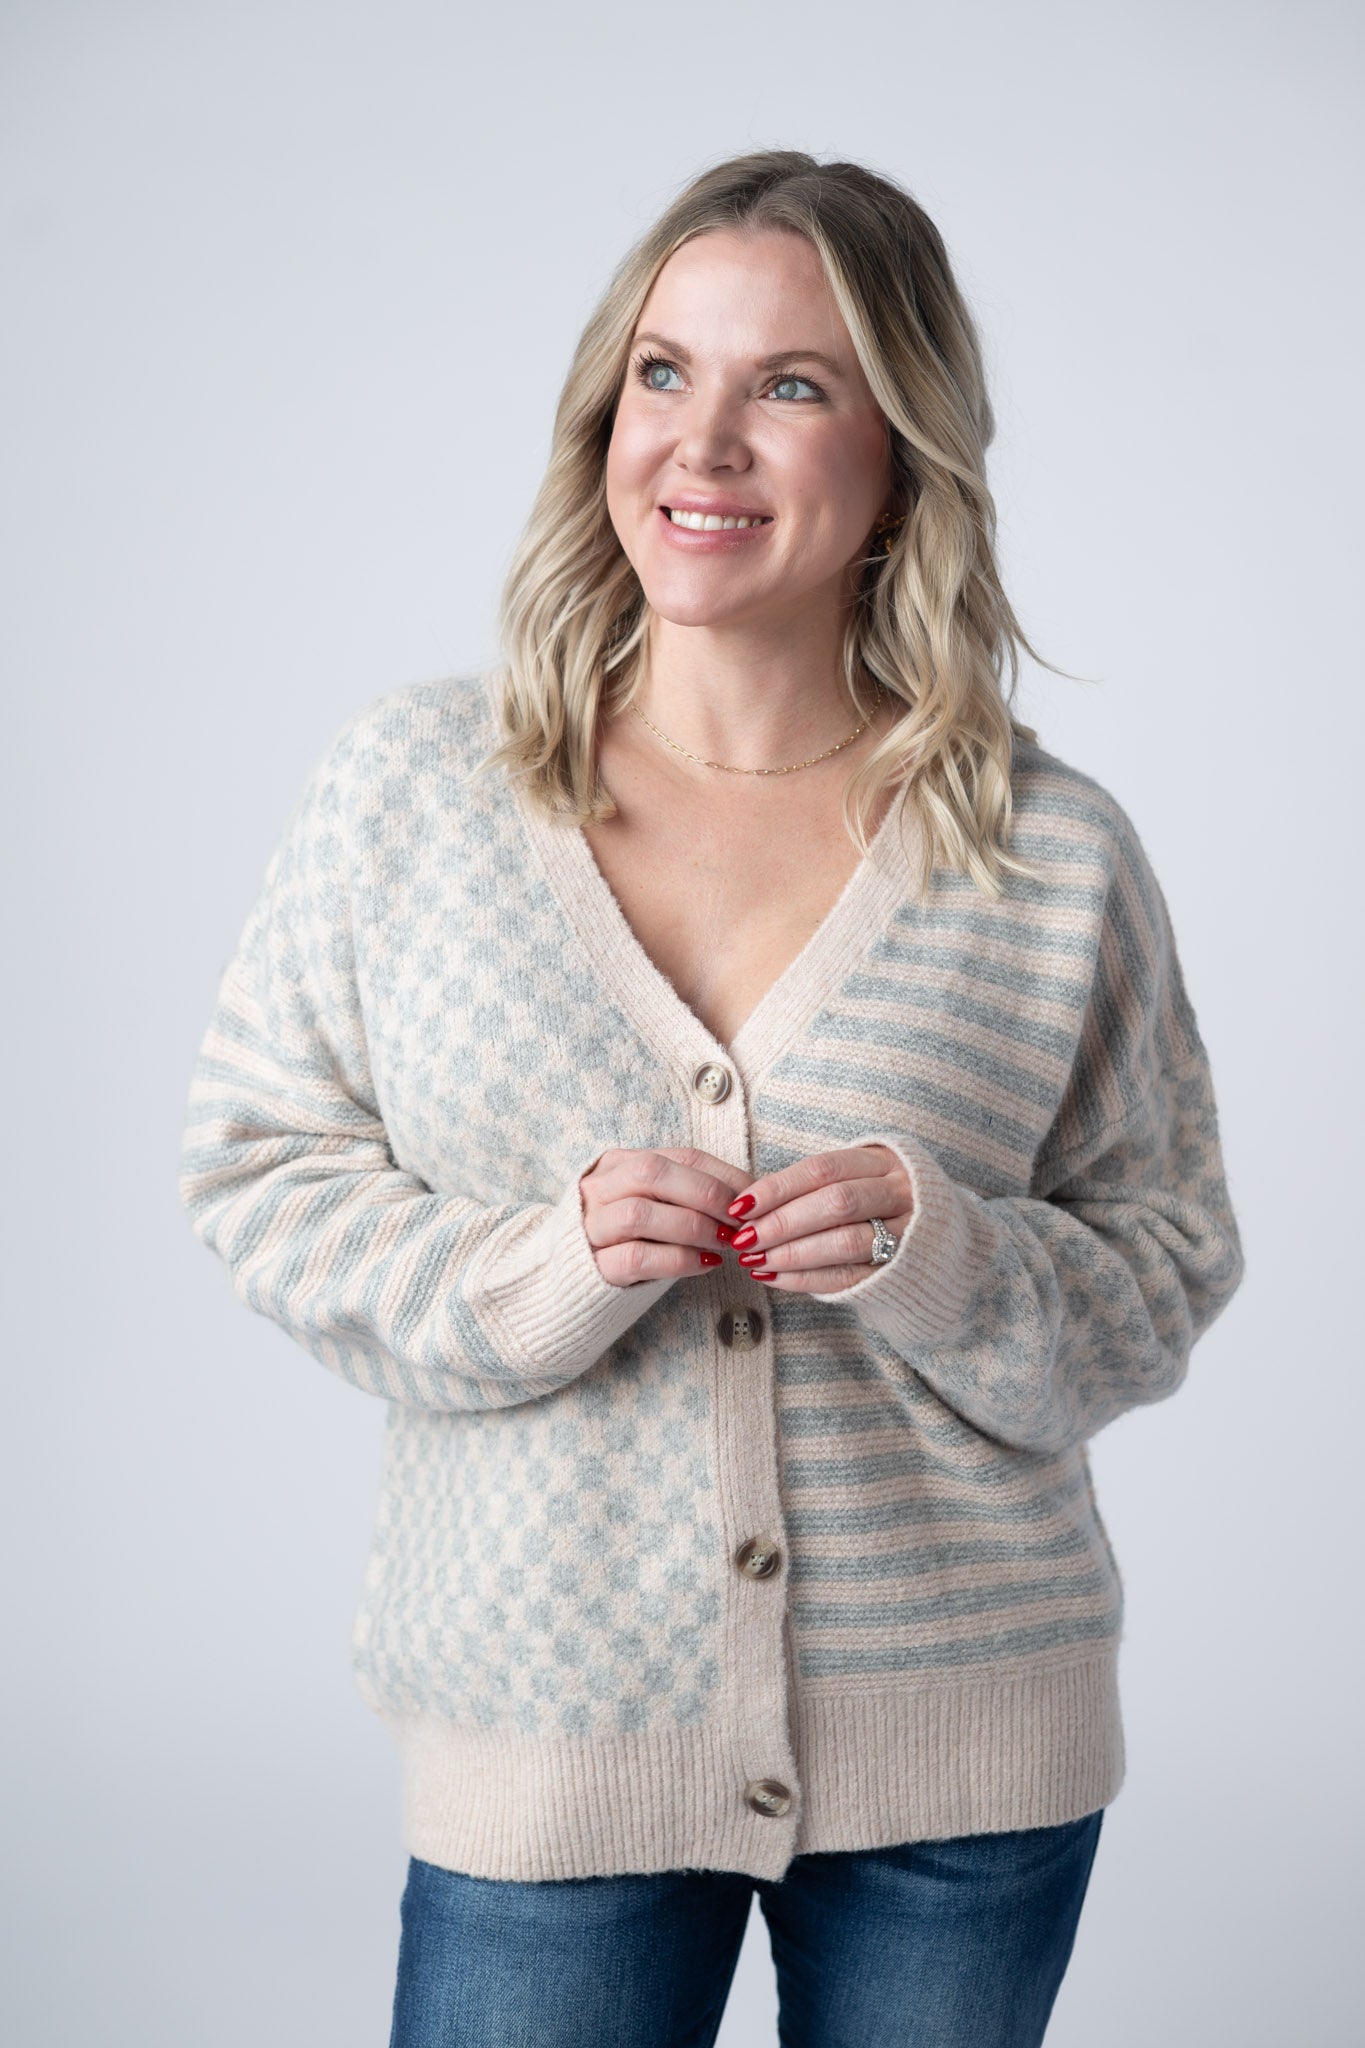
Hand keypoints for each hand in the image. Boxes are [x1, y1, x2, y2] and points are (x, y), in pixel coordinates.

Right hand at [581, 1146, 753, 1287]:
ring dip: (694, 1227)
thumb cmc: (627, 1241)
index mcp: (618, 1164)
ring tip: (725, 1243)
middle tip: (740, 1219)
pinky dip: (679, 1259)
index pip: (680, 1156)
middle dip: (706, 1194)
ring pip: (640, 1214)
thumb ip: (686, 1194)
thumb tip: (750, 1196)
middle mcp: (598, 1188)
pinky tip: (706, 1265)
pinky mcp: (592, 1267)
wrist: (570, 1283)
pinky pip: (637, 1257)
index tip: (755, 1197)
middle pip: (652, 1173)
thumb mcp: (653, 1206)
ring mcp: (590, 1226)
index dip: (724, 1175)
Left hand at [724, 1144, 913, 1292]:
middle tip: (744, 1239)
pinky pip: (850, 1276)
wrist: (944, 1239)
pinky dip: (808, 1279)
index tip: (741, 1205)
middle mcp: (900, 1191)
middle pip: (835, 1203)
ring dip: (793, 1254)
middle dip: (782, 1222)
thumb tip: (751, 1203)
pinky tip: (777, 1278)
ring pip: (845, 1242)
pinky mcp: (902, 1270)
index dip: (778, 1187)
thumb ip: (818, 1186)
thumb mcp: (861, 1177)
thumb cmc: (884, 1203)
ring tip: (756, 1261)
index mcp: (883, 1161)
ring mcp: (907, 1232)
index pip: (822, 1169)